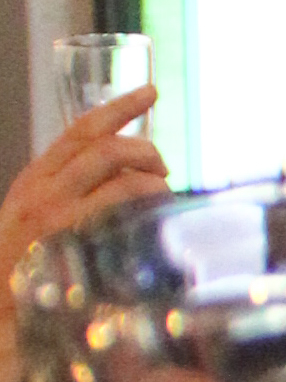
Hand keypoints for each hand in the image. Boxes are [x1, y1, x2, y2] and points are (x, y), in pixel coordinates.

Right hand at [0, 86, 170, 381]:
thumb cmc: (24, 289)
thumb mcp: (46, 237)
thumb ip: (77, 211)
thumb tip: (128, 195)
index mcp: (33, 185)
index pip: (78, 133)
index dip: (117, 108)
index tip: (150, 92)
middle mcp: (38, 194)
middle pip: (105, 146)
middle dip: (146, 150)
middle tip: (164, 171)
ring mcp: (51, 218)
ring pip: (118, 172)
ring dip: (153, 179)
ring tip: (163, 203)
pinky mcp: (66, 244)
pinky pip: (119, 207)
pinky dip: (147, 205)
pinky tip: (159, 221)